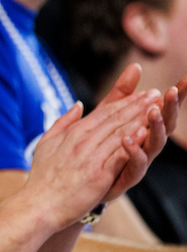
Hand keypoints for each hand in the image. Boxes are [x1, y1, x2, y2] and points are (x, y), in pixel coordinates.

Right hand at [25, 88, 160, 227]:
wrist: (39, 204)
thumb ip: (63, 122)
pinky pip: (119, 156)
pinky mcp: (98, 175)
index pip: (104, 112)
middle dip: (138, 106)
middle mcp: (83, 142)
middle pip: (115, 119)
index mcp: (72, 133)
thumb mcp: (47, 143)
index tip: (141, 94)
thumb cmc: (42, 177)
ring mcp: (91, 158)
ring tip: (157, 109)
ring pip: (120, 134)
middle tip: (155, 94)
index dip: (125, 102)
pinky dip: (133, 143)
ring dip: (141, 120)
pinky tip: (146, 133)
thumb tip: (79, 105)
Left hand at [93, 64, 186, 201]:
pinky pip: (134, 165)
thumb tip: (136, 66)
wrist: (76, 186)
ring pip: (153, 145)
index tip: (185, 81)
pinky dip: (134, 152)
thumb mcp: (106, 115)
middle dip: (169, 109)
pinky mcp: (125, 177)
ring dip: (154, 128)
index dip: (174, 97)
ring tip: (153, 112)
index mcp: (142, 130)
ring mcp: (137, 162)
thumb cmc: (96, 148)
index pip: (161, 109)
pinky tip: (129, 138)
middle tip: (171, 92)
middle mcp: (144, 146)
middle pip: (163, 126)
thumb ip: (121, 94)